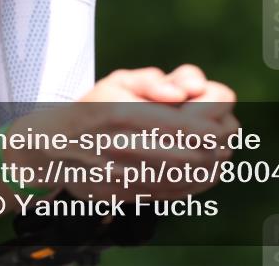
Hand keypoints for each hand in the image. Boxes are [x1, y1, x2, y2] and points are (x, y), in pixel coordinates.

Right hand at [8, 69, 235, 201]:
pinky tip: (204, 172)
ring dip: (210, 165)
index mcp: (122, 114)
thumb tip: (184, 92)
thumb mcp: (117, 81)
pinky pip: (171, 193)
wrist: (50, 148)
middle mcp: (122, 148)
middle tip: (227, 133)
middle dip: (217, 143)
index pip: (182, 123)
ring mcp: (122, 178)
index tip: (223, 114)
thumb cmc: (92, 108)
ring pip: (185, 178)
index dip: (212, 121)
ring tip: (220, 151)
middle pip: (191, 153)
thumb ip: (154, 81)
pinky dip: (195, 183)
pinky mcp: (124, 196)